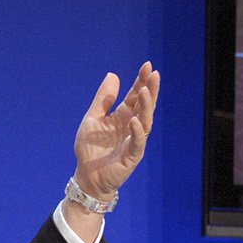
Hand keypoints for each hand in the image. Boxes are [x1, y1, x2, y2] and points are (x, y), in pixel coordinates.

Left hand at [72, 61, 157, 199]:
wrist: (87, 176)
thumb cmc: (90, 149)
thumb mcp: (93, 118)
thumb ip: (102, 99)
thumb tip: (113, 74)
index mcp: (123, 116)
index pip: (136, 96)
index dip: (142, 81)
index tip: (147, 66)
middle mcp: (132, 126)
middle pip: (145, 105)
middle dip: (151, 90)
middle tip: (154, 74)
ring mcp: (134, 141)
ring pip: (145, 121)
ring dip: (147, 107)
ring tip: (145, 91)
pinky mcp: (132, 156)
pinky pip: (137, 142)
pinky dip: (137, 131)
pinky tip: (135, 120)